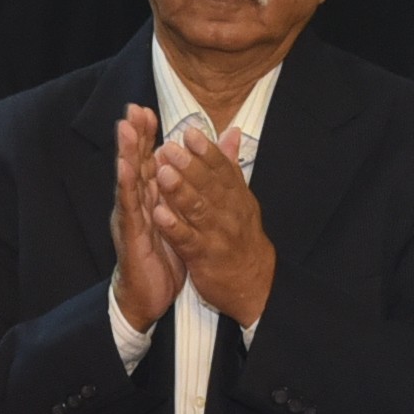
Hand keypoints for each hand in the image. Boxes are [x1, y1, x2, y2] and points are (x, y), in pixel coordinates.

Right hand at [110, 104, 180, 334]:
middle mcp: (137, 204)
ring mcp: (131, 218)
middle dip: (134, 136)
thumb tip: (193, 170)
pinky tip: (126, 171)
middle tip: (133, 109)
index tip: (147, 109)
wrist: (147, 297)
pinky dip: (127, 188)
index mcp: (149, 199)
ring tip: (126, 130)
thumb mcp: (176, 220)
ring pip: (128, 181)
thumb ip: (183, 193)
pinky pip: (130, 209)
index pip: (148, 161)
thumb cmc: (161, 257)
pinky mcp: (131, 236)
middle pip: (135, 163)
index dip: (147, 135)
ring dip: (126, 154)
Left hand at [145, 115, 275, 328]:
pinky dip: (174, 226)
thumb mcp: (241, 198)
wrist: (255, 282)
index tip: (189, 132)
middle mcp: (229, 212)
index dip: (206, 150)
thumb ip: (230, 165)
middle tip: (167, 147)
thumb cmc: (241, 236)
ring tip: (161, 173)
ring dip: (179, 191)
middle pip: (209, 185)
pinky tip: (158, 214)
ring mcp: (217, 234)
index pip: (222, 169)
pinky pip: (188, 240)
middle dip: (188, 166)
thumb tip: (232, 131)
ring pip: (198, 209)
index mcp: (236, 196)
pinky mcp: (204, 257)